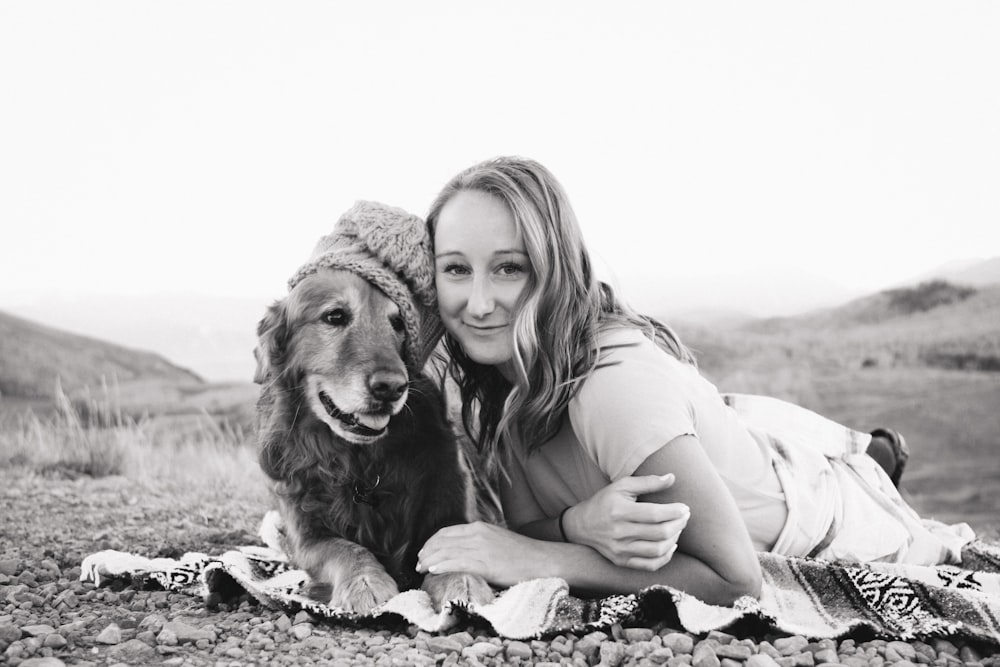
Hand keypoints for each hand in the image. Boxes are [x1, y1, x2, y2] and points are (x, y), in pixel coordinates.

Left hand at [417, 522, 552, 587]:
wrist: (543, 560)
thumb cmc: (522, 554)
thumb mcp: (497, 540)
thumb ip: (480, 542)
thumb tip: (463, 551)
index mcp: (479, 527)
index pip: (446, 532)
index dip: (431, 542)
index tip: (424, 552)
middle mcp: (478, 534)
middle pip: (442, 541)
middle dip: (427, 552)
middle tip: (418, 563)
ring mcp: (482, 548)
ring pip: (447, 552)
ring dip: (430, 560)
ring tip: (421, 569)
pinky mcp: (486, 564)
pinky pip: (458, 563)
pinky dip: (443, 565)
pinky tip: (433, 571)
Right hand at [565, 474, 689, 570]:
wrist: (581, 525)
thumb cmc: (605, 501)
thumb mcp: (622, 486)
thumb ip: (647, 482)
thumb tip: (672, 477)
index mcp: (619, 511)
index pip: (654, 514)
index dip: (674, 512)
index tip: (685, 508)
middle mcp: (619, 532)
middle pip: (659, 533)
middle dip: (678, 524)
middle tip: (685, 516)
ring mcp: (620, 550)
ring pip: (657, 550)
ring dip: (674, 539)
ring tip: (678, 528)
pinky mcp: (622, 561)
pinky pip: (650, 565)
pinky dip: (665, 557)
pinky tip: (670, 545)